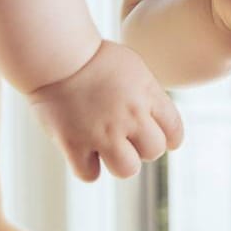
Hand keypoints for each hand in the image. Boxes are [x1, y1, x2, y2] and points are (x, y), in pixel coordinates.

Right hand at [30, 41, 183, 180]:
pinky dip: (87, 168)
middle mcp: (129, 116)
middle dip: (142, 147)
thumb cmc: (94, 58)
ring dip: (119, 162)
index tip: (156, 135)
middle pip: (153, 151)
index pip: (174, 131)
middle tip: (125, 136)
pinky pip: (89, 175)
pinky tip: (83, 153)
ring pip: (127, 170)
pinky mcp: (73, 143)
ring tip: (107, 148)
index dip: (169, 138)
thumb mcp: (134, 68)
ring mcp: (101, 132)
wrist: (56, 55)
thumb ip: (149, 95)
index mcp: (146, 95)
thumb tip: (157, 119)